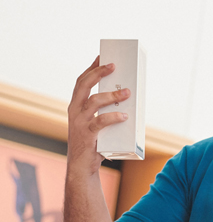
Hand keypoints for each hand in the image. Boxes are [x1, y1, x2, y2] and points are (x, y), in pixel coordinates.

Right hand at [67, 56, 129, 170]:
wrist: (82, 165)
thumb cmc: (94, 141)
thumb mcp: (98, 122)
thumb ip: (108, 110)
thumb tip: (129, 98)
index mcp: (75, 105)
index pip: (81, 81)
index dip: (91, 68)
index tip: (102, 56)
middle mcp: (74, 110)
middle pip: (83, 85)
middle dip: (98, 73)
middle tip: (113, 66)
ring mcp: (79, 122)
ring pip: (94, 101)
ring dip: (112, 95)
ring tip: (127, 93)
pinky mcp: (87, 135)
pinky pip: (100, 122)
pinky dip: (113, 117)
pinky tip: (125, 116)